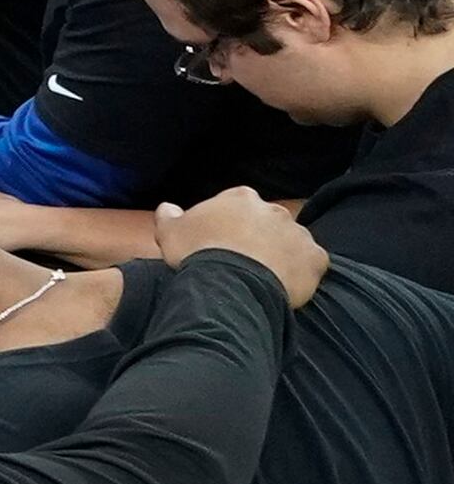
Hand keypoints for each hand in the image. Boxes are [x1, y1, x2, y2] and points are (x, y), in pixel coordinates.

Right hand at [158, 187, 328, 305]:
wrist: (231, 282)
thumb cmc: (198, 253)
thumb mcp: (169, 232)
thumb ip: (168, 215)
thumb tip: (168, 207)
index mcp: (241, 198)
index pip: (238, 205)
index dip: (229, 224)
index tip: (220, 242)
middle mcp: (274, 210)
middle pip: (268, 222)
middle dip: (259, 237)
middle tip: (242, 261)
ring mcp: (299, 233)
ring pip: (292, 242)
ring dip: (282, 254)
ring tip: (263, 277)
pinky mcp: (316, 258)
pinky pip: (312, 264)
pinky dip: (302, 272)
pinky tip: (286, 285)